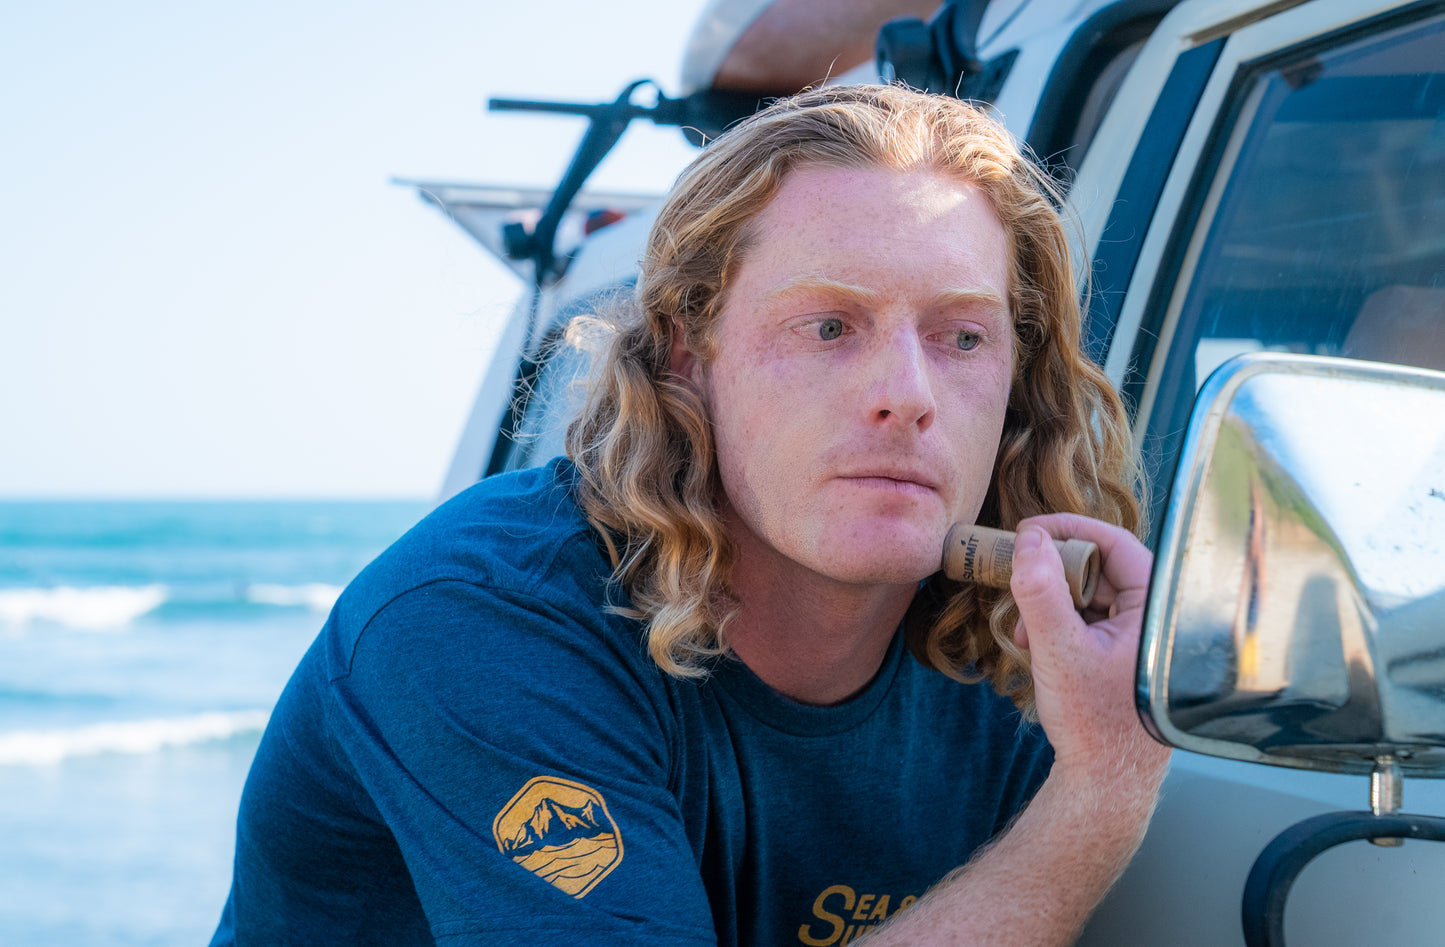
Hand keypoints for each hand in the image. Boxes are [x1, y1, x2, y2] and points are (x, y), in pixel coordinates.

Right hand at [1010, 514, 1169, 788]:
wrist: (1106, 784)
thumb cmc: (1094, 723)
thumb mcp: (1058, 650)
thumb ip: (1040, 591)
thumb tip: (1028, 539)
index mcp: (1157, 609)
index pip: (1115, 544)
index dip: (1068, 530)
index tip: (1027, 530)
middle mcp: (1157, 618)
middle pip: (1099, 568)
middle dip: (1051, 576)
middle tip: (1016, 582)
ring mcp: (1143, 638)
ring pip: (1091, 596)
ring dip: (1052, 605)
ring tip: (1024, 633)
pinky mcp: (1127, 655)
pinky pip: (1091, 621)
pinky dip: (1060, 626)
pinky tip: (1037, 648)